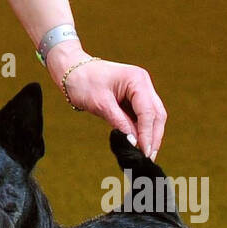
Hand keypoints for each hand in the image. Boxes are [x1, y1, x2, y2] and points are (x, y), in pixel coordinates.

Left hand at [47, 48, 166, 159]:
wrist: (70, 70)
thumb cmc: (83, 82)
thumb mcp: (100, 103)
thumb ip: (119, 122)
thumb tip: (133, 142)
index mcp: (137, 80)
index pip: (147, 111)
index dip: (147, 134)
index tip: (144, 153)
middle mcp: (143, 84)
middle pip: (156, 114)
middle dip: (153, 136)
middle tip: (148, 158)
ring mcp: (140, 90)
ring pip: (152, 116)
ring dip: (150, 135)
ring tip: (145, 155)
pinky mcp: (134, 98)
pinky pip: (142, 116)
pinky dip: (141, 130)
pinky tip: (139, 144)